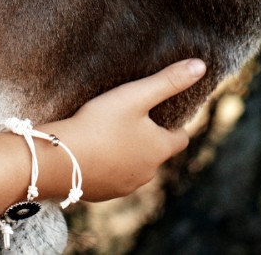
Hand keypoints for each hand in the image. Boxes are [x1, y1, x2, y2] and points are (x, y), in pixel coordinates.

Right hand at [39, 58, 206, 200]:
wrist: (59, 158)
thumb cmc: (99, 123)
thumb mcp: (134, 96)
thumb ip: (168, 81)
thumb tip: (201, 66)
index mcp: (159, 149)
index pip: (180, 138)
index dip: (173, 125)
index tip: (161, 112)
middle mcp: (148, 173)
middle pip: (156, 152)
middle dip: (148, 138)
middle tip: (130, 118)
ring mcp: (125, 187)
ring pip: (135, 166)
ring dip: (128, 154)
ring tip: (109, 133)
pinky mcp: (103, 193)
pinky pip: (112, 178)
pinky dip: (108, 166)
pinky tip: (93, 152)